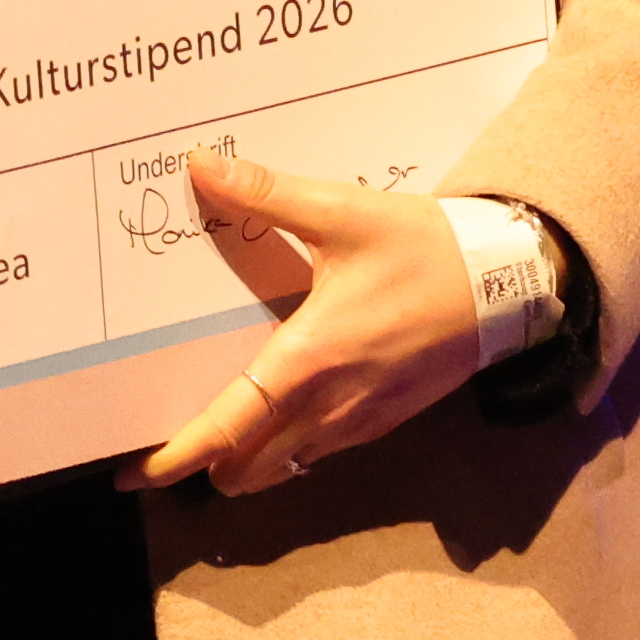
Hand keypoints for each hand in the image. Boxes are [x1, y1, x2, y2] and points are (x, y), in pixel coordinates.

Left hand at [128, 151, 491, 496]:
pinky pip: (314, 455)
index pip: (227, 429)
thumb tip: (201, 165)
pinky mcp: (380, 424)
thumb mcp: (344, 214)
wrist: (507, 286)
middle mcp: (328, 407)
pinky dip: (282, 448)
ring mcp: (358, 424)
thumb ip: (267, 194)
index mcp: (309, 360)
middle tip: (166, 439)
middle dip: (204, 464)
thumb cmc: (424, 250)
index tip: (133, 473)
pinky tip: (274, 409)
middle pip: (245, 469)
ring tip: (215, 426)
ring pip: (280, 468)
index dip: (175, 458)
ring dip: (244, 459)